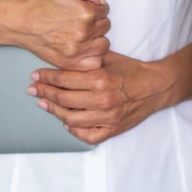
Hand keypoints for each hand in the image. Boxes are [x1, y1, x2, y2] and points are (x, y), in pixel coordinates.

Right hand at [10, 0, 109, 69]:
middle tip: (80, 20)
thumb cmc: (38, 3)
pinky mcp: (69, 62)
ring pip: (103, 45)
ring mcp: (77, 50)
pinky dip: (92, 57)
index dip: (95, 7)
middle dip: (96, 21)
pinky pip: (95, 63)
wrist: (19, 22)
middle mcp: (83, 33)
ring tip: (82, 33)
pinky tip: (83, 48)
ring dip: (96, 39)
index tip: (84, 8)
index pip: (105, 10)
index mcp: (86, 14)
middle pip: (105, 27)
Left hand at [29, 51, 168, 144]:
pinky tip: (67, 123)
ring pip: (70, 119)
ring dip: (54, 112)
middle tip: (33, 89)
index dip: (47, 77)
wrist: (158, 86)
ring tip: (44, 104)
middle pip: (63, 99)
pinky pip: (88, 135)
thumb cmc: (133, 70)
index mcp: (102, 79)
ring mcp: (108, 116)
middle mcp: (103, 99)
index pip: (65, 79)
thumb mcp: (111, 58)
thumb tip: (64, 56)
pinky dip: (74, 131)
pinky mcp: (114, 128)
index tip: (36, 76)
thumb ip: (89, 58)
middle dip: (44, 93)